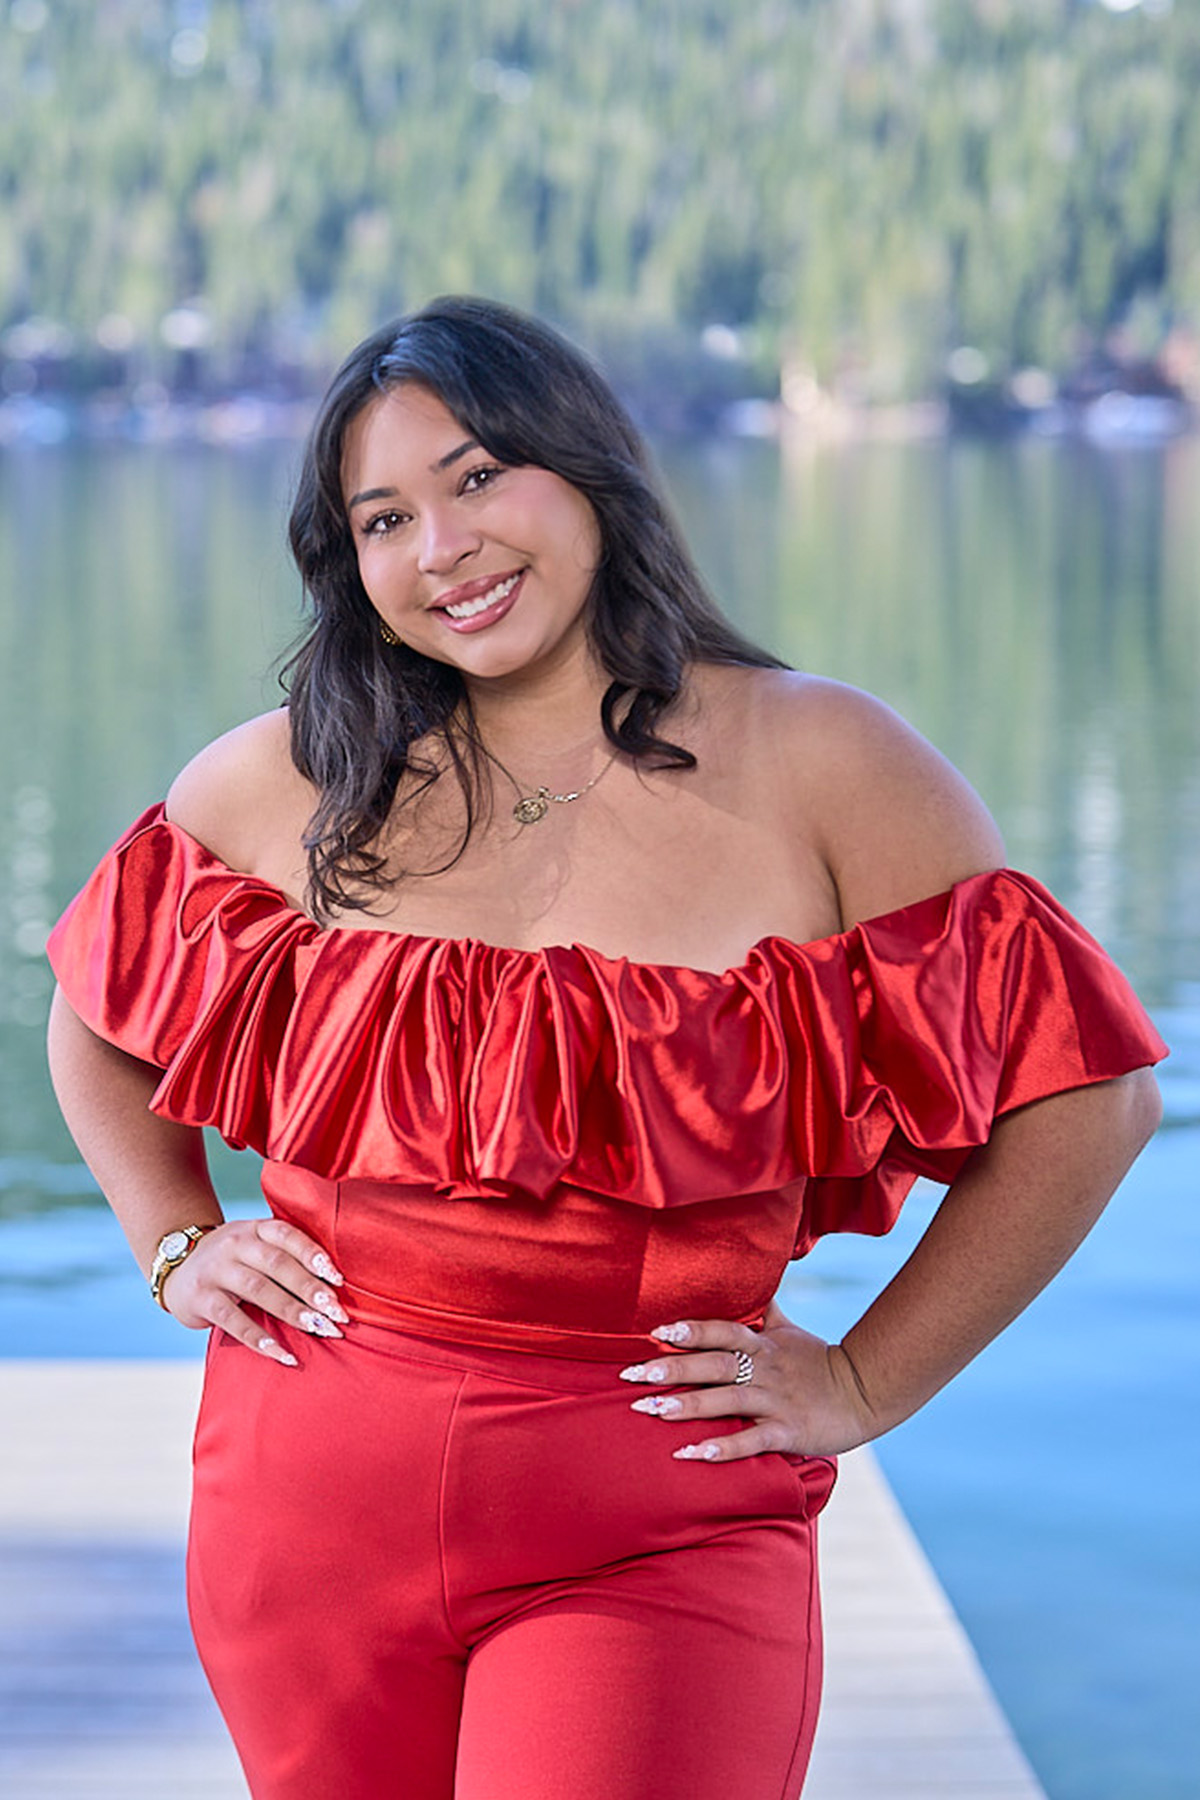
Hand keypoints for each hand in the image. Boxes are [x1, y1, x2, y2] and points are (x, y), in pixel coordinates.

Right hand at [160, 1218, 348, 1366]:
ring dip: (293, 1311)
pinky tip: (282, 1353)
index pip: (287, 1235)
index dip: (314, 1255)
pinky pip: (234, 1320)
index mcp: (254, 1228)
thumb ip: (284, 1256)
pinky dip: (260, 1338)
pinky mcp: (201, 1298)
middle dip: (311, 1290)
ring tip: (319, 1329)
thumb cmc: (232, 1261)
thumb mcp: (253, 1246)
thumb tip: (335, 1287)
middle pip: (278, 1264)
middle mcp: (235, 1244)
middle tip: (337, 1313)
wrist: (176, 1267)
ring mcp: (216, 1270)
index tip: (340, 1280)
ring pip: (259, 1290)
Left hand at [619, 1300, 873, 1461]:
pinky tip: (690, 1453)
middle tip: (632, 1374)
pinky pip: (750, 1441)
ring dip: (688, 1406)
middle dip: (673, 1368)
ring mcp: (776, 1402)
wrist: (864, 1394)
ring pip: (727, 1401)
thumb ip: (764, 1309)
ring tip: (651, 1411)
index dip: (692, 1330)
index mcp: (764, 1344)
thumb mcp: (790, 1331)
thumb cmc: (818, 1361)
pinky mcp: (787, 1432)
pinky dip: (721, 1448)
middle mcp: (765, 1369)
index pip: (723, 1330)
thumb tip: (748, 1278)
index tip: (656, 1331)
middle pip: (715, 1365)